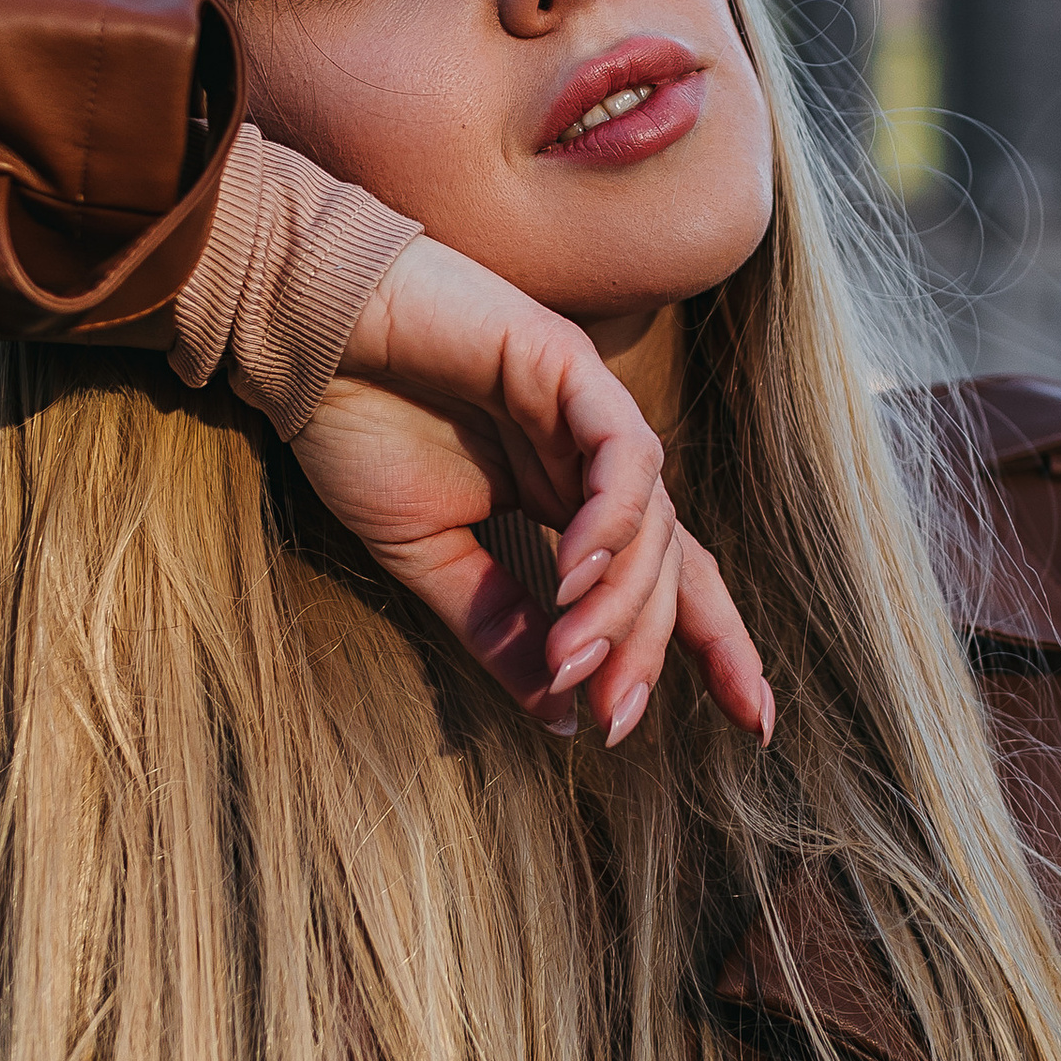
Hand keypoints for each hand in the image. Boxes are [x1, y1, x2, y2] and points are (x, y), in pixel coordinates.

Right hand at [288, 233, 771, 746]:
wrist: (302, 335)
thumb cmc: (357, 427)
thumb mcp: (428, 557)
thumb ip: (500, 627)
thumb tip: (566, 719)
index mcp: (569, 500)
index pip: (666, 580)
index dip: (712, 645)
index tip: (757, 725)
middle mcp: (594, 460)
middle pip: (669, 566)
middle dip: (656, 649)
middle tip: (617, 719)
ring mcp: (590, 410)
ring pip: (652, 521)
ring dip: (620, 602)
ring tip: (573, 659)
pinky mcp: (571, 365)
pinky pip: (624, 454)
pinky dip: (612, 520)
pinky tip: (577, 573)